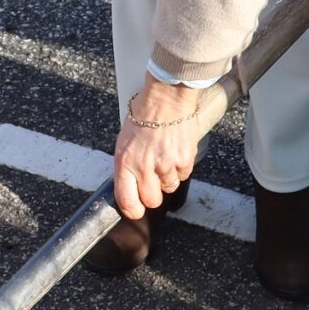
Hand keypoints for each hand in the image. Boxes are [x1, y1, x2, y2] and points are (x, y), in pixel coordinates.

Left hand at [113, 76, 203, 220]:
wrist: (166, 99)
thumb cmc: (143, 114)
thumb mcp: (124, 141)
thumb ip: (126, 165)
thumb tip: (129, 183)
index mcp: (125, 162)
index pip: (126, 200)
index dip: (132, 210)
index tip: (136, 210)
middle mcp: (144, 167)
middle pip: (152, 201)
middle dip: (153, 195)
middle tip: (154, 180)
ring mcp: (165, 165)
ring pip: (169, 188)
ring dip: (168, 178)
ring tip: (165, 157)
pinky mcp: (184, 161)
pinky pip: (183, 175)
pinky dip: (180, 167)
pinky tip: (175, 151)